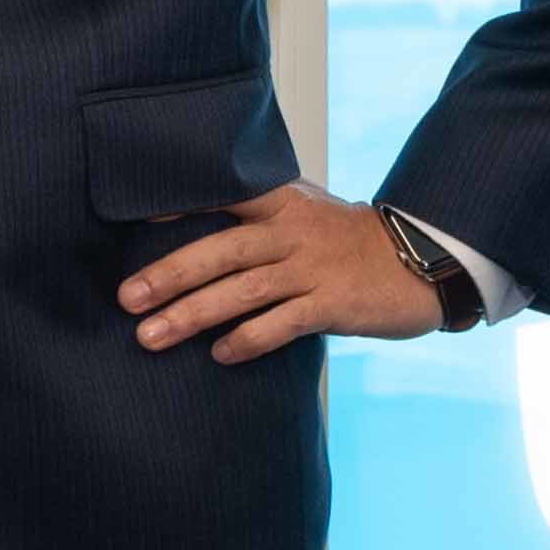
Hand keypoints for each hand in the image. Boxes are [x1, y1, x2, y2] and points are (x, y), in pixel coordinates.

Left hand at [121, 186, 453, 362]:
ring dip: (193, 314)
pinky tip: (219, 355)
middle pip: (222, 250)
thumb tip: (193, 234)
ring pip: (244, 290)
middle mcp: (293, 231)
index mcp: (282, 202)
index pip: (223, 195)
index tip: (134, 219)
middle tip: (126, 298)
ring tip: (152, 336)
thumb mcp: (305, 212)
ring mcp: (314, 268)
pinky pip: (283, 324)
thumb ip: (258, 216)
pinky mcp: (334, 303)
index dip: (179, 203)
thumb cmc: (349, 241)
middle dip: (169, 274)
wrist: (424, 260)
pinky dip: (248, 339)